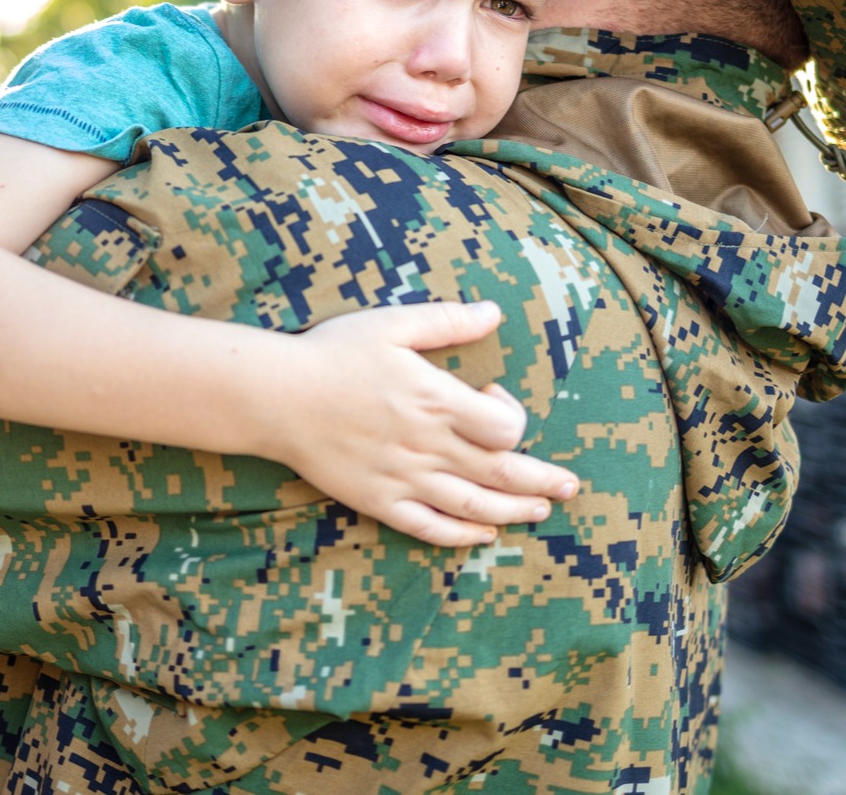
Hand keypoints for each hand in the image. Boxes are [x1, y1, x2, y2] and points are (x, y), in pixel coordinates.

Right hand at [263, 301, 580, 547]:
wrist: (275, 396)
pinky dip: (462, 535)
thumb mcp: (393, 324)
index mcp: (434, 399)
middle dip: (542, 481)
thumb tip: (494, 311)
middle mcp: (426, 444)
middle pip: (502, 472)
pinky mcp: (378, 500)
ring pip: (473, 505)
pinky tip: (483, 534)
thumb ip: (448, 321)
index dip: (513, 417)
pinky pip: (429, 527)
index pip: (503, 427)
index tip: (494, 397)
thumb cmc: (334, 353)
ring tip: (540, 512)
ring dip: (514, 512)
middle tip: (570, 487)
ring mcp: (403, 478)